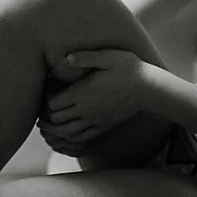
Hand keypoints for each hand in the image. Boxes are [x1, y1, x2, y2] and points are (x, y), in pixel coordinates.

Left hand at [37, 49, 151, 155]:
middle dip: (46, 114)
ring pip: (67, 134)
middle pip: (56, 120)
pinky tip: (67, 130)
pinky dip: (70, 139)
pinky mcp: (104, 127)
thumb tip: (65, 58)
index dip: (46, 98)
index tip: (49, 88)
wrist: (150, 89)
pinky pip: (83, 140)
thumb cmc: (129, 69)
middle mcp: (87, 110)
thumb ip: (85, 57)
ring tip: (49, 121)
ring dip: (54, 130)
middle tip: (45, 103)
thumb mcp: (108, 56)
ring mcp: (95, 121)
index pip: (53, 104)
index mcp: (83, 93)